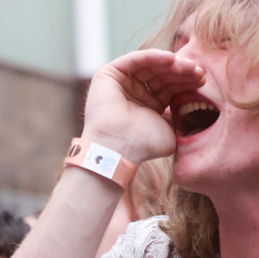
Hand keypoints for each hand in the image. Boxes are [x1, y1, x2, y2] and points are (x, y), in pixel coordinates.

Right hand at [81, 49, 204, 164]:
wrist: (120, 148)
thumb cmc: (143, 145)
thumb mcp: (170, 128)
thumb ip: (180, 115)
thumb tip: (194, 106)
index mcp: (147, 106)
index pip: (169, 86)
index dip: (186, 82)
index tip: (202, 81)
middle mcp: (132, 93)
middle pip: (161, 74)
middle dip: (181, 71)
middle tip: (199, 72)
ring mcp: (119, 83)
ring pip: (150, 65)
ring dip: (172, 63)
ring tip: (188, 67)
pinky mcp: (107, 75)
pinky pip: (134, 59)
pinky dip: (152, 56)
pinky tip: (170, 59)